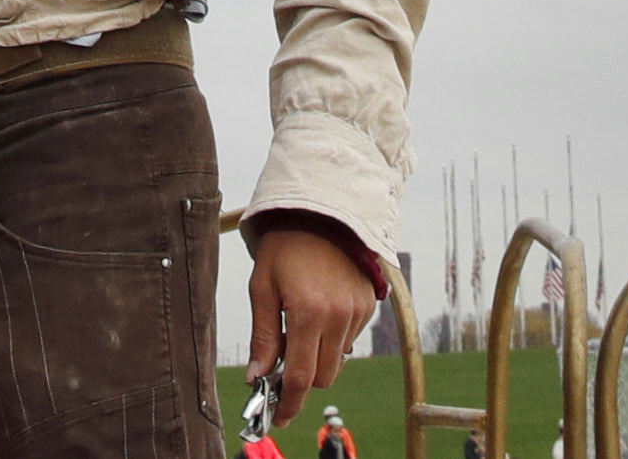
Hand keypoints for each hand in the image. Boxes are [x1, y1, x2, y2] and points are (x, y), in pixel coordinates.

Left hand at [244, 218, 380, 424]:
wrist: (322, 210)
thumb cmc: (287, 244)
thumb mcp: (262, 287)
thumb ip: (263, 336)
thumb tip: (258, 376)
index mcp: (309, 312)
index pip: (301, 377)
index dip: (289, 403)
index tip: (279, 416)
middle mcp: (339, 316)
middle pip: (322, 376)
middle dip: (302, 379)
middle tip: (282, 365)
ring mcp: (358, 312)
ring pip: (337, 361)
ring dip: (318, 358)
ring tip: (299, 329)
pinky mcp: (369, 305)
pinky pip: (350, 340)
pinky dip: (333, 339)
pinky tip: (319, 314)